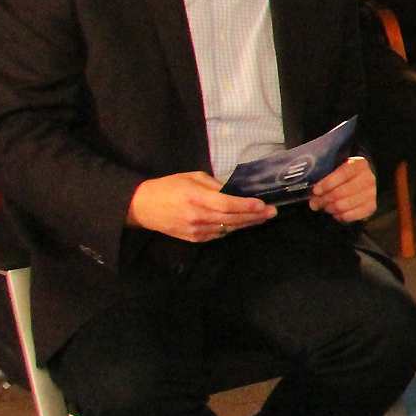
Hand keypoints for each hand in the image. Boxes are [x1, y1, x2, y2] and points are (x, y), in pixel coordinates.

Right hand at [126, 172, 276, 243]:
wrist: (142, 207)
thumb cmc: (168, 187)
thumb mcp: (192, 177)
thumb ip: (215, 185)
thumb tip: (235, 191)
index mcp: (195, 197)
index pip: (226, 204)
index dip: (246, 206)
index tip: (262, 204)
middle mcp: (197, 216)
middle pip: (232, 219)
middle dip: (254, 216)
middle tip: (272, 212)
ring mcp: (195, 230)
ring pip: (228, 228)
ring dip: (247, 223)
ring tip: (262, 217)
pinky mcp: (194, 239)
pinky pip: (219, 234)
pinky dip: (232, 228)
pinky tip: (242, 223)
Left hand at [309, 155, 375, 223]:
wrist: (364, 180)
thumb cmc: (345, 174)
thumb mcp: (337, 168)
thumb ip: (325, 177)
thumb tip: (314, 197)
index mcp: (359, 164)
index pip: (342, 174)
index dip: (327, 184)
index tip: (316, 191)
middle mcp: (368, 178)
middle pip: (340, 193)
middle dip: (323, 199)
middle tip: (315, 202)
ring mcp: (371, 194)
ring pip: (343, 206)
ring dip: (330, 208)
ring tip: (325, 206)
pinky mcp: (371, 207)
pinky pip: (350, 216)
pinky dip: (339, 216)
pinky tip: (336, 212)